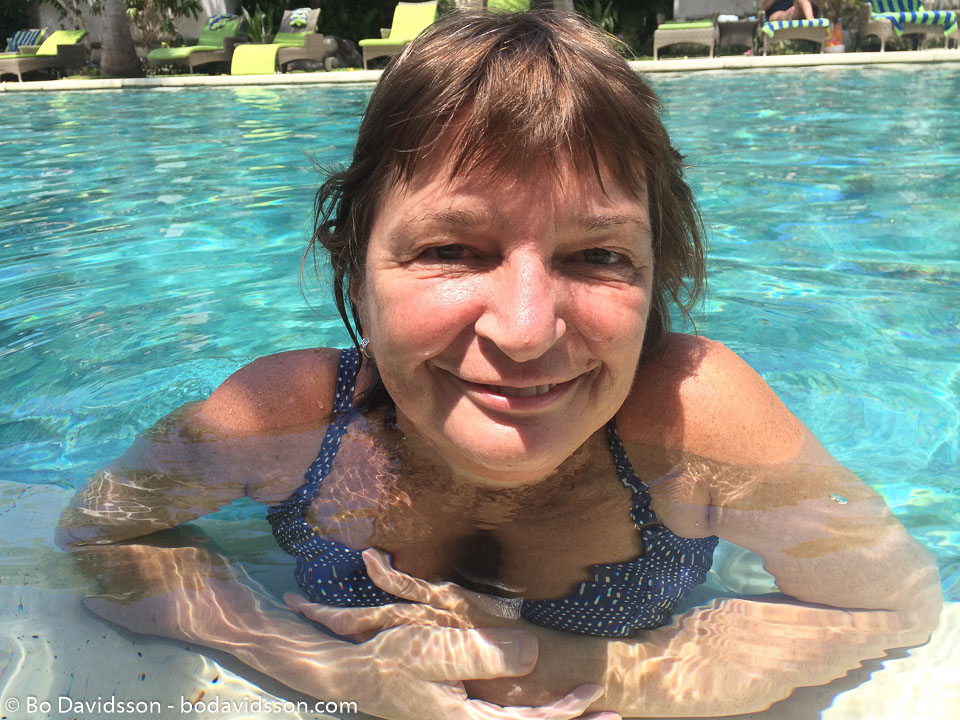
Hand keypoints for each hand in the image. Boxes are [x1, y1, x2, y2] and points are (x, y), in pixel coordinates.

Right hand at [286, 550, 620, 719]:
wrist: (351, 671)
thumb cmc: (389, 660)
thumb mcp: (433, 650)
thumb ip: (483, 653)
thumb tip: (533, 650)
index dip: (568, 713)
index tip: (598, 693)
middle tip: (613, 714)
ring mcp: (461, 718)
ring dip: (550, 717)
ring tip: (585, 707)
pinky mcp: (456, 708)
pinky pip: (500, 715)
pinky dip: (525, 713)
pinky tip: (536, 698)